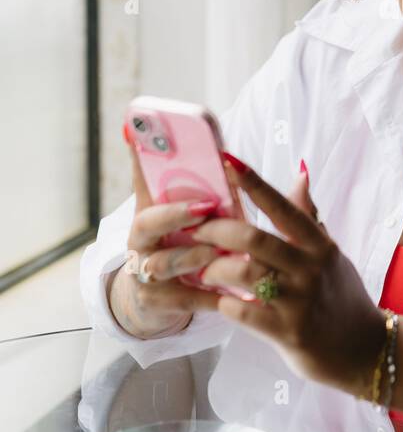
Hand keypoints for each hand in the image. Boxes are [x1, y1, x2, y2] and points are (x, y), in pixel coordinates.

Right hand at [109, 134, 225, 339]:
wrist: (153, 295)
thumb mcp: (169, 210)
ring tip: (220, 251)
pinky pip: (186, 298)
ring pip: (166, 263)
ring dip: (195, 256)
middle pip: (149, 224)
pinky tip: (234, 295)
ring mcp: (145, 272)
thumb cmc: (172, 242)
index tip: (186, 171)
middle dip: (176, 215)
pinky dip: (210, 296)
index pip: (144, 186)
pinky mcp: (157, 301)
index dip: (156, 175)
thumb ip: (173, 176)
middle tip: (206, 208)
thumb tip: (147, 130)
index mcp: (147, 211)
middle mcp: (141, 241)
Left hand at [189, 157, 387, 396]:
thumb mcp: (330, 255)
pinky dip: (224, 302)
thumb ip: (308, 218)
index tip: (228, 161)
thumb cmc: (342, 297)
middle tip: (196, 229)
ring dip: (215, 268)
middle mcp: (311, 269)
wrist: (365, 350)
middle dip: (218, 229)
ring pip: (243, 273)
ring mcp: (300, 301)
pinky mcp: (288, 332)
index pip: (284, 207)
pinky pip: (243, 311)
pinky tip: (219, 300)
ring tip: (204, 268)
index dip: (255, 184)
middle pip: (254, 238)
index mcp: (320, 246)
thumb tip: (300, 174)